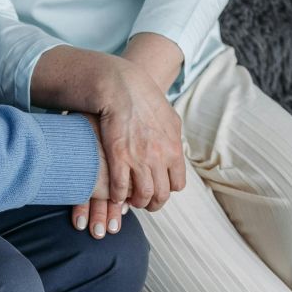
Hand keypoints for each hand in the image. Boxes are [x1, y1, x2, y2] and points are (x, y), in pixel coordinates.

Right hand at [72, 62, 186, 235]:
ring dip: (136, 202)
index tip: (159, 189)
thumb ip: (173, 139)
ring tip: (130, 201)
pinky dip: (118, 196)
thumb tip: (175, 151)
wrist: (123, 87)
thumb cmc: (145, 100)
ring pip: (142, 195)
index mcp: (174, 150)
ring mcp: (139, 159)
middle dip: (153, 203)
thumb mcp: (169, 119)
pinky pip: (120, 187)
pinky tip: (114, 194)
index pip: (177, 184)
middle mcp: (160, 158)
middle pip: (161, 194)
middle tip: (144, 203)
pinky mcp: (118, 157)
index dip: (167, 190)